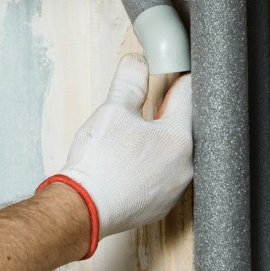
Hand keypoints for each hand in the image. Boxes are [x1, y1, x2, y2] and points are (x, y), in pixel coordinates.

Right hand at [41, 56, 192, 258]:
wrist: (82, 208)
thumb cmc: (98, 164)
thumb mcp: (113, 110)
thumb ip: (130, 81)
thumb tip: (137, 63)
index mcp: (178, 139)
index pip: (187, 95)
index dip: (177, 77)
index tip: (171, 71)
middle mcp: (185, 166)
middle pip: (183, 126)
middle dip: (166, 113)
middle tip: (147, 105)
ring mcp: (174, 189)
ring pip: (173, 153)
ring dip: (158, 142)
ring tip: (133, 138)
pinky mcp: (161, 204)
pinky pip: (163, 176)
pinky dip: (150, 165)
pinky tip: (130, 162)